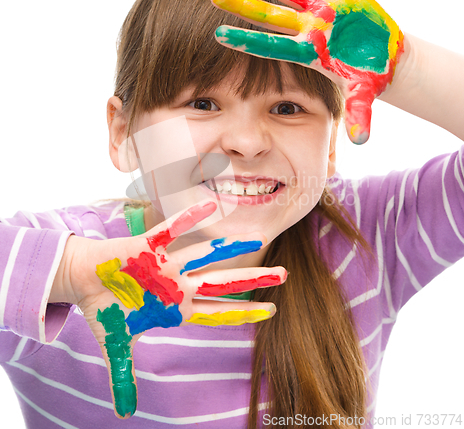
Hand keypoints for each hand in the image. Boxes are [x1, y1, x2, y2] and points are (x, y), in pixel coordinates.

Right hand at [57, 201, 285, 418]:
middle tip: (286, 276)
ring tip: (260, 238)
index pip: (218, 313)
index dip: (245, 313)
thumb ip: (124, 378)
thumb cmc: (104, 310)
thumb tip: (123, 415)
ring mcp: (166, 265)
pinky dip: (187, 218)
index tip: (272, 312)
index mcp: (177, 309)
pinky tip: (210, 204)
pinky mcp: (148, 246)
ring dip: (231, 247)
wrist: (83, 281)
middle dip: (254, 280)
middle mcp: (178, 286)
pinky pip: (170, 230)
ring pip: (203, 255)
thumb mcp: (117, 347)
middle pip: (223, 283)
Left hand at [211, 0, 403, 143]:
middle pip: (269, 16)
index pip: (270, 46)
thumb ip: (359, 116)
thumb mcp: (363, 95)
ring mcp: (322, 10)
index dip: (245, 41)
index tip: (217, 34)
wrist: (383, 58)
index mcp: (309, 52)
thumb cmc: (368, 77)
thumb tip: (359, 144)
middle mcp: (308, 30)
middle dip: (242, 6)